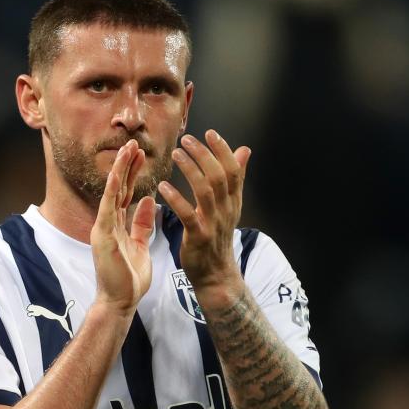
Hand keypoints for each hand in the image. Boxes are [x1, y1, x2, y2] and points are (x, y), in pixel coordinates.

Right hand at [91, 139, 156, 314]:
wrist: (120, 302)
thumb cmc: (129, 279)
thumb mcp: (141, 245)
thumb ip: (143, 224)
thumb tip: (149, 201)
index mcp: (117, 225)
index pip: (126, 193)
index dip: (133, 173)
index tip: (141, 154)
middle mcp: (107, 223)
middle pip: (118, 188)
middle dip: (126, 165)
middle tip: (134, 143)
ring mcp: (103, 229)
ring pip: (111, 193)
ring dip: (119, 171)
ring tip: (127, 150)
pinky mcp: (101, 237)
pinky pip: (107, 209)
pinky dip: (112, 191)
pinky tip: (118, 175)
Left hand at [158, 130, 251, 308]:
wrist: (216, 275)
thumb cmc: (218, 237)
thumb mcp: (229, 207)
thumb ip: (235, 178)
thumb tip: (245, 150)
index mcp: (233, 201)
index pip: (234, 170)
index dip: (223, 150)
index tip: (209, 133)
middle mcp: (226, 210)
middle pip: (219, 176)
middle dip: (204, 154)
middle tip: (187, 139)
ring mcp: (213, 224)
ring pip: (205, 191)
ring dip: (190, 170)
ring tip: (175, 154)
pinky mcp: (199, 237)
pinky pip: (188, 214)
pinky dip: (176, 198)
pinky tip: (163, 186)